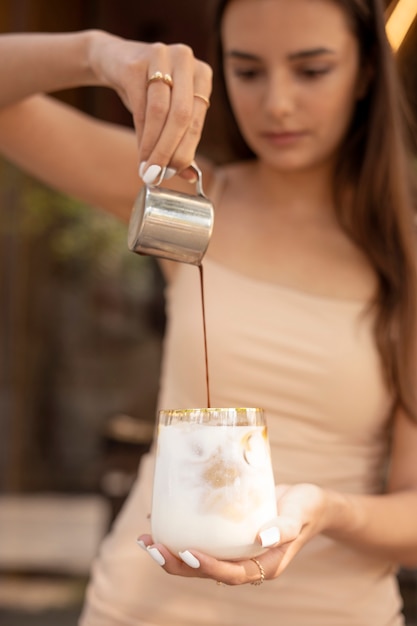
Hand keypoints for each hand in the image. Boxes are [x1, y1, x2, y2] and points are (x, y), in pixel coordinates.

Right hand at [88, 30, 212, 180]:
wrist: (114, 61)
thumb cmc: (148, 93)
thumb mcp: (169, 114)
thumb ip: (182, 142)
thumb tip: (190, 177)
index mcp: (202, 75)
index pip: (197, 121)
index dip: (186, 151)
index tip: (173, 175)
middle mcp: (186, 60)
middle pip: (182, 116)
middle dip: (169, 151)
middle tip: (157, 175)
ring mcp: (161, 56)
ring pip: (160, 112)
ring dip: (153, 146)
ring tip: (146, 168)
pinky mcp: (136, 62)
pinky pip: (140, 105)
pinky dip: (140, 134)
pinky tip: (139, 152)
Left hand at [137, 483, 328, 584]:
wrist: (309, 502)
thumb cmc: (306, 509)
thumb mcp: (298, 515)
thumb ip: (283, 527)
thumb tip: (260, 537)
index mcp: (265, 564)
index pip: (232, 573)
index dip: (208, 567)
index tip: (187, 552)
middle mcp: (247, 561)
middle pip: (207, 571)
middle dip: (177, 564)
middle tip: (152, 548)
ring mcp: (236, 550)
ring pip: (200, 559)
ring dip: (172, 553)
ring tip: (146, 540)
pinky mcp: (229, 535)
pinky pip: (203, 540)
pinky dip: (182, 533)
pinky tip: (161, 521)